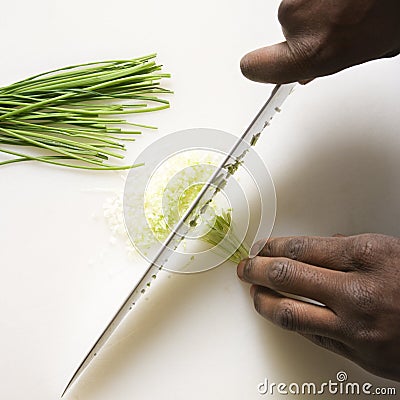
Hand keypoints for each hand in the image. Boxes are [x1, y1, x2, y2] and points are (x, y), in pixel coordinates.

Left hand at [237, 234, 399, 381]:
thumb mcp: (388, 250)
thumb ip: (345, 249)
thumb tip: (307, 250)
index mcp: (368, 256)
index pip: (299, 248)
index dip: (272, 247)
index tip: (261, 247)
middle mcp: (358, 292)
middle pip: (286, 276)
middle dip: (256, 269)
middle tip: (245, 267)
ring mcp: (356, 326)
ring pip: (289, 313)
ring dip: (263, 300)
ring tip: (253, 291)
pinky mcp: (357, 353)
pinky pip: (311, 334)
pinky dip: (291, 320)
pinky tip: (281, 311)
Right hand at [240, 0, 399, 82]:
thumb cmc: (392, 7)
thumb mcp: (363, 50)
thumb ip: (327, 63)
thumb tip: (309, 69)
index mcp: (311, 51)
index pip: (256, 67)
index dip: (259, 67)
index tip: (260, 68)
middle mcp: (296, 20)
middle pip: (287, 30)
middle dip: (309, 29)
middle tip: (338, 23)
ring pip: (299, 6)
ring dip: (321, 6)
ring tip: (352, 2)